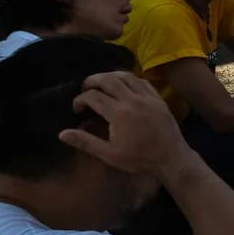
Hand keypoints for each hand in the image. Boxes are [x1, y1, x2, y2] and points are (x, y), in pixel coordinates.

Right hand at [57, 71, 195, 179]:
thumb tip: (62, 133)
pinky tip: (123, 85)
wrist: (171, 158)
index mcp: (119, 113)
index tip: (77, 109)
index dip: (80, 100)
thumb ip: (85, 141)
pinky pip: (141, 81)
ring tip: (101, 83)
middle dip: (92, 80)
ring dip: (110, 76)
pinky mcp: (158, 98)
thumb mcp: (109, 154)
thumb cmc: (139, 158)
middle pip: (108, 79)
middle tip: (84, 88)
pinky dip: (129, 79)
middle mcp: (133, 100)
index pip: (93, 97)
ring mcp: (148, 97)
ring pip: (126, 76)